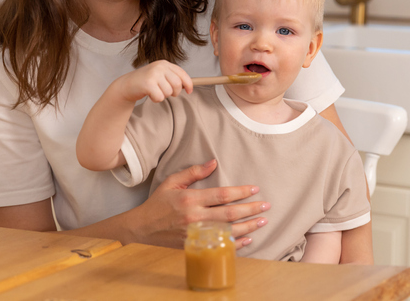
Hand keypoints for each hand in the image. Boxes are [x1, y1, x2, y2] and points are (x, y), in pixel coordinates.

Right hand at [115, 60, 192, 102]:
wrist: (127, 85)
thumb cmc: (145, 82)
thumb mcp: (160, 75)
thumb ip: (173, 78)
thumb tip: (188, 86)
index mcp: (164, 64)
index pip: (182, 74)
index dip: (188, 84)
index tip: (189, 91)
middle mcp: (160, 67)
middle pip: (177, 85)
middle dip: (174, 92)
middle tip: (165, 92)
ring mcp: (154, 74)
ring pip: (168, 92)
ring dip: (162, 96)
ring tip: (154, 91)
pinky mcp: (148, 83)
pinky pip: (160, 97)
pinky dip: (156, 99)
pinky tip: (149, 94)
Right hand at [126, 159, 269, 248]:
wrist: (142, 229)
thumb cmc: (158, 203)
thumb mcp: (172, 182)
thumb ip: (193, 173)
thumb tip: (213, 162)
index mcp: (190, 199)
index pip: (222, 195)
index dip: (241, 191)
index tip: (255, 189)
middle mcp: (195, 217)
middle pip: (230, 213)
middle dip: (251, 209)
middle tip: (266, 205)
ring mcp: (196, 234)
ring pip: (229, 231)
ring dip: (249, 226)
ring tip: (262, 221)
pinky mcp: (195, 246)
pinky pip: (220, 246)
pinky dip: (237, 244)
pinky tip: (248, 239)